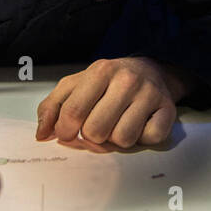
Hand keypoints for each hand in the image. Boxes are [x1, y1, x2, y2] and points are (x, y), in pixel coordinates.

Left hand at [35, 57, 182, 148]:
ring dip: (117, 139)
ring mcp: (149, 94)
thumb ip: (53, 107)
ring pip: (122, 139)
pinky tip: (140, 124)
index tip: (67, 133)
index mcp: (100, 71)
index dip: (65, 131)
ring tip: (119, 124)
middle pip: (96, 130)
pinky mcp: (168, 110)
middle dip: (93, 136)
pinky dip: (142, 139)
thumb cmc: (108, 83)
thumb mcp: (76, 85)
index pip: (73, 112)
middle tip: (99, 125)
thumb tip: (42, 134)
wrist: (151, 71)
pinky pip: (148, 139)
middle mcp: (126, 80)